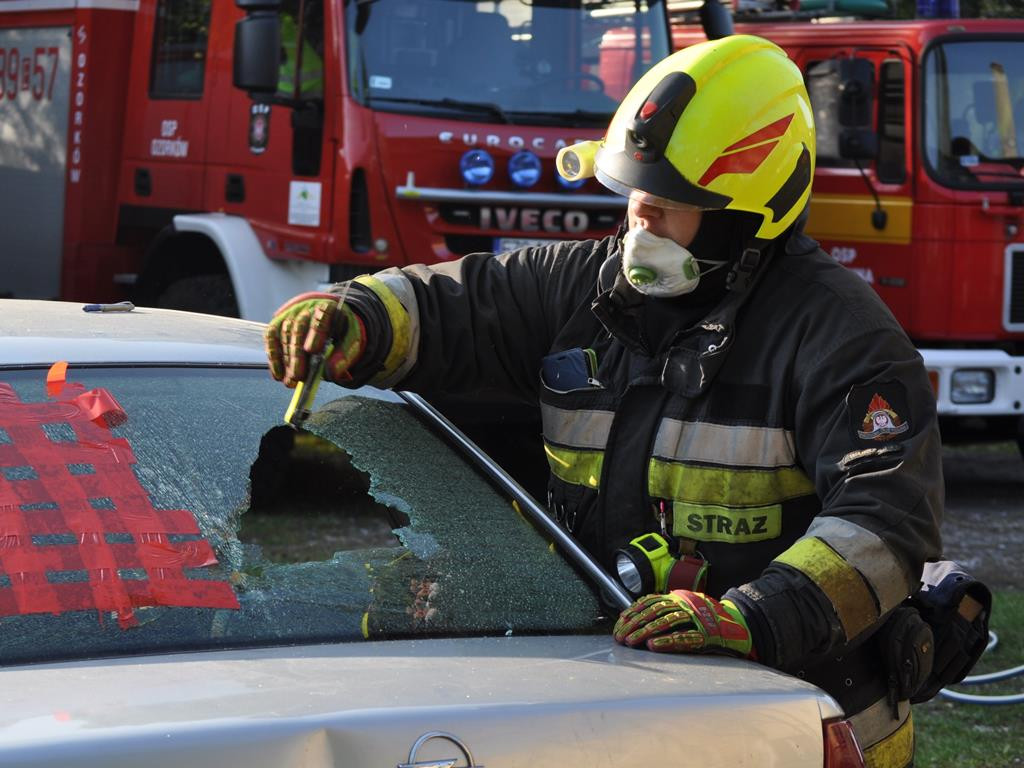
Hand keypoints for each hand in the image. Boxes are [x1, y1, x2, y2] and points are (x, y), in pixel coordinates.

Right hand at [265, 292, 364, 386]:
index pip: (322, 316)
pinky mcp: (277, 323)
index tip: (312, 350)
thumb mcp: (350, 341)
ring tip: (291, 382)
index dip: (316, 333)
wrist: (327, 319)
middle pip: (299, 329)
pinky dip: (274, 359)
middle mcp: (306, 308)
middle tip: (298, 376)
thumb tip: (329, 374)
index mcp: (329, 308)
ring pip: (284, 335)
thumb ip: (344, 356)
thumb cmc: (340, 332)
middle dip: (297, 355)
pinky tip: (278, 376)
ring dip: (286, 361)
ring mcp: (289, 314)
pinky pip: (271, 339)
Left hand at [613, 590, 753, 656]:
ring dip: (647, 632)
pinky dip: (667, 641)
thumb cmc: (705, 619)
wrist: (737, 625)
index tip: (620, 622)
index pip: (651, 601)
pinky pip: (684, 638)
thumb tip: (635, 615)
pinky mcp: (705, 635)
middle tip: (621, 636)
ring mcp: (696, 618)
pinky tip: (654, 646)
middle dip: (636, 623)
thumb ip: (665, 610)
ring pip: (667, 622)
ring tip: (633, 641)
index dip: (634, 611)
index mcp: (679, 598)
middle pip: (655, 611)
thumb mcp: (684, 608)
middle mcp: (686, 604)